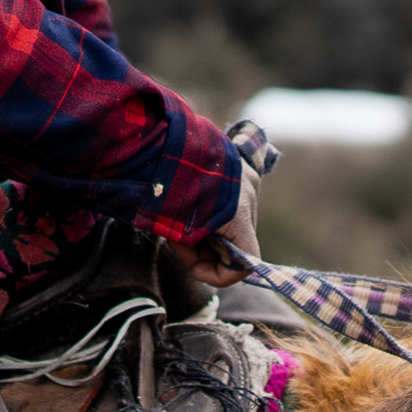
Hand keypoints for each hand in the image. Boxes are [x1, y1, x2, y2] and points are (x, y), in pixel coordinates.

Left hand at [157, 165, 259, 311]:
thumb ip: (193, 246)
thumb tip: (200, 260)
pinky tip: (187, 210)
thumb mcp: (176, 226)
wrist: (161, 137)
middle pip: (236, 244)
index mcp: (238, 213)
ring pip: (231, 225)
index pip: (246, 263)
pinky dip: (210, 216)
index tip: (192, 267)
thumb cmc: (165, 184)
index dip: (219, 275)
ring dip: (207, 233)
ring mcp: (246, 180)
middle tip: (177, 242)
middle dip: (206, 252)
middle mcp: (249, 196)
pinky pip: (229, 206)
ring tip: (177, 222)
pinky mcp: (238, 169)